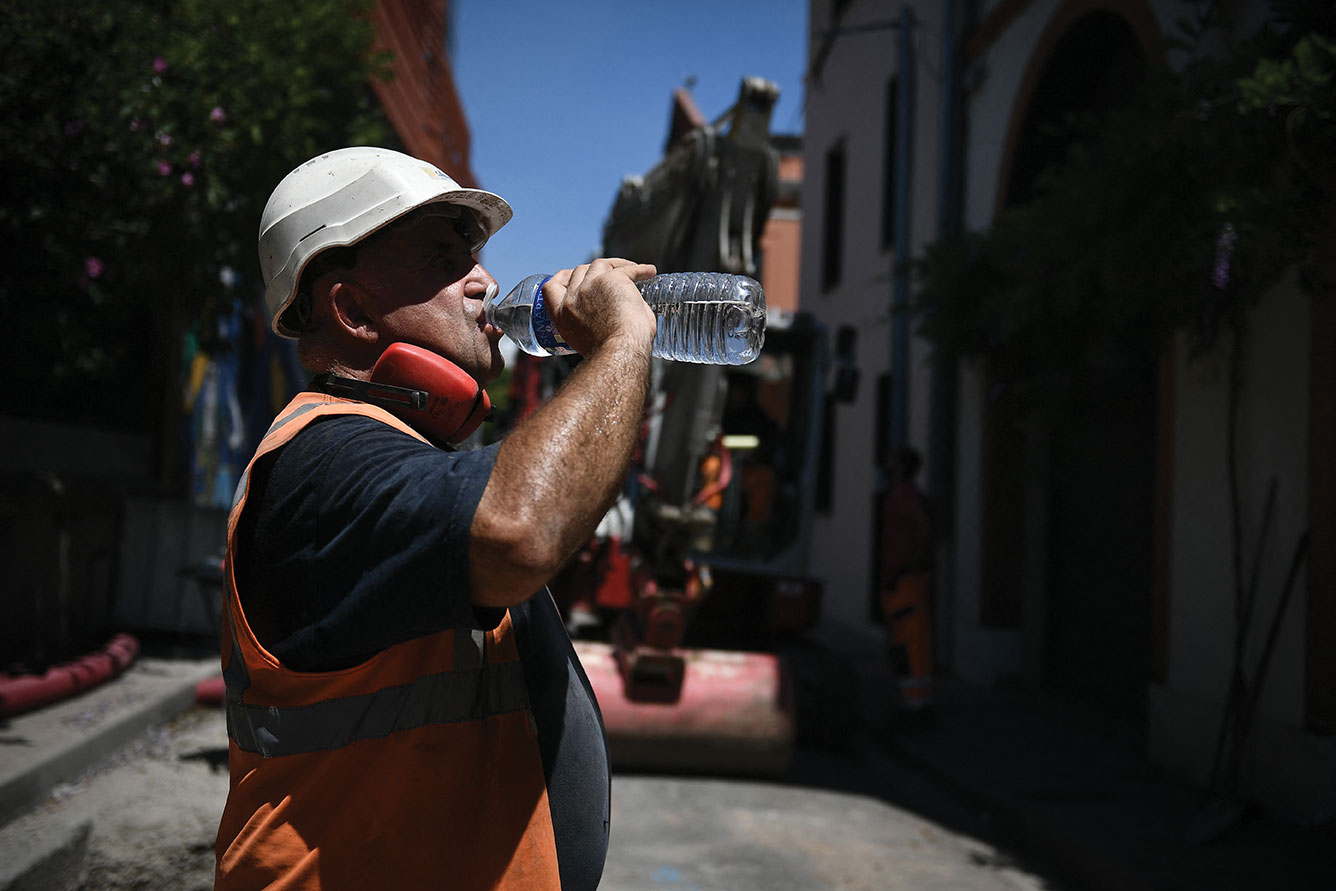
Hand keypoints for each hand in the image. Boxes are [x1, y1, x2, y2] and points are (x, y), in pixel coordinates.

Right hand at [541, 258, 656, 356]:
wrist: (620, 354)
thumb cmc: (613, 356)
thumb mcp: (590, 343)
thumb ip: (594, 327)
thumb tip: (616, 319)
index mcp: (563, 317)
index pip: (551, 288)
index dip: (562, 278)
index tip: (572, 275)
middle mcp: (573, 300)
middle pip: (579, 271)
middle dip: (593, 270)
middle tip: (611, 274)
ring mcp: (590, 287)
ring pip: (600, 265)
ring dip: (616, 265)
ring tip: (633, 270)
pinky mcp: (611, 280)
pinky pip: (626, 269)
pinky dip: (640, 269)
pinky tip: (649, 271)